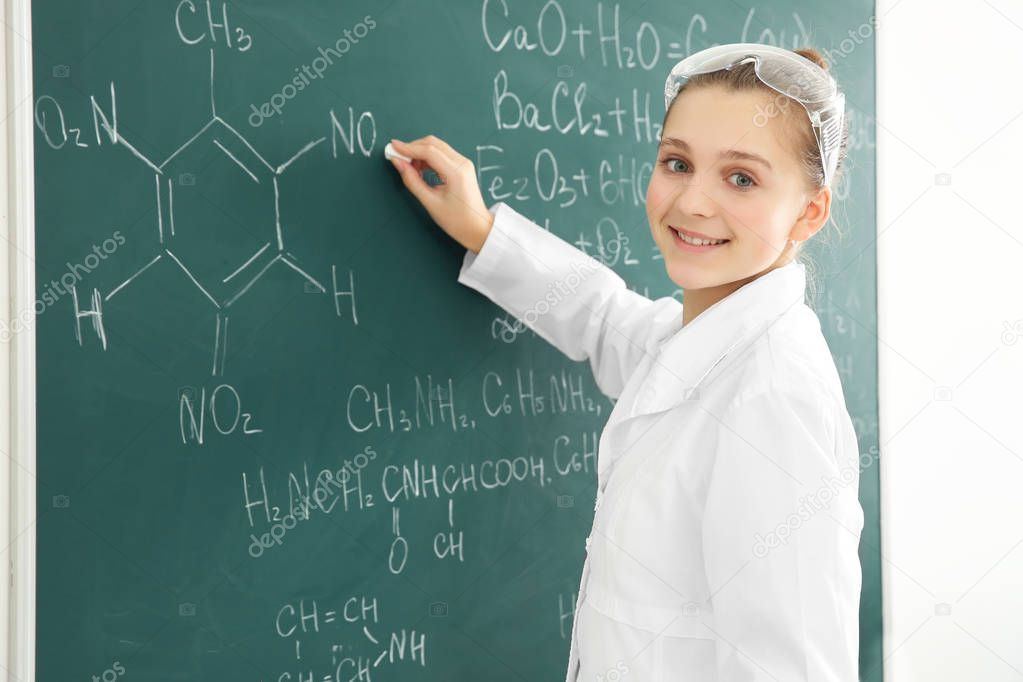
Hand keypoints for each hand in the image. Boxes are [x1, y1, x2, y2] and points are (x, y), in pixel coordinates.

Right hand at [388, 136, 493, 252]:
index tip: (393, 147)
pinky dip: (428, 157)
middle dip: (413, 147)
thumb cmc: (457, 221)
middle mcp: (462, 163)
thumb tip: (398, 163)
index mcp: (456, 172)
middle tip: (398, 157)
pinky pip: (442, 154)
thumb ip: (412, 181)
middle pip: (433, 144)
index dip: (408, 148)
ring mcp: (463, 163)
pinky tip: (420, 168)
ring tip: (408, 167)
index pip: (429, 151)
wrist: (478, 228)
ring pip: (437, 147)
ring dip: (420, 152)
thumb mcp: (430, 203)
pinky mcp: (462, 166)